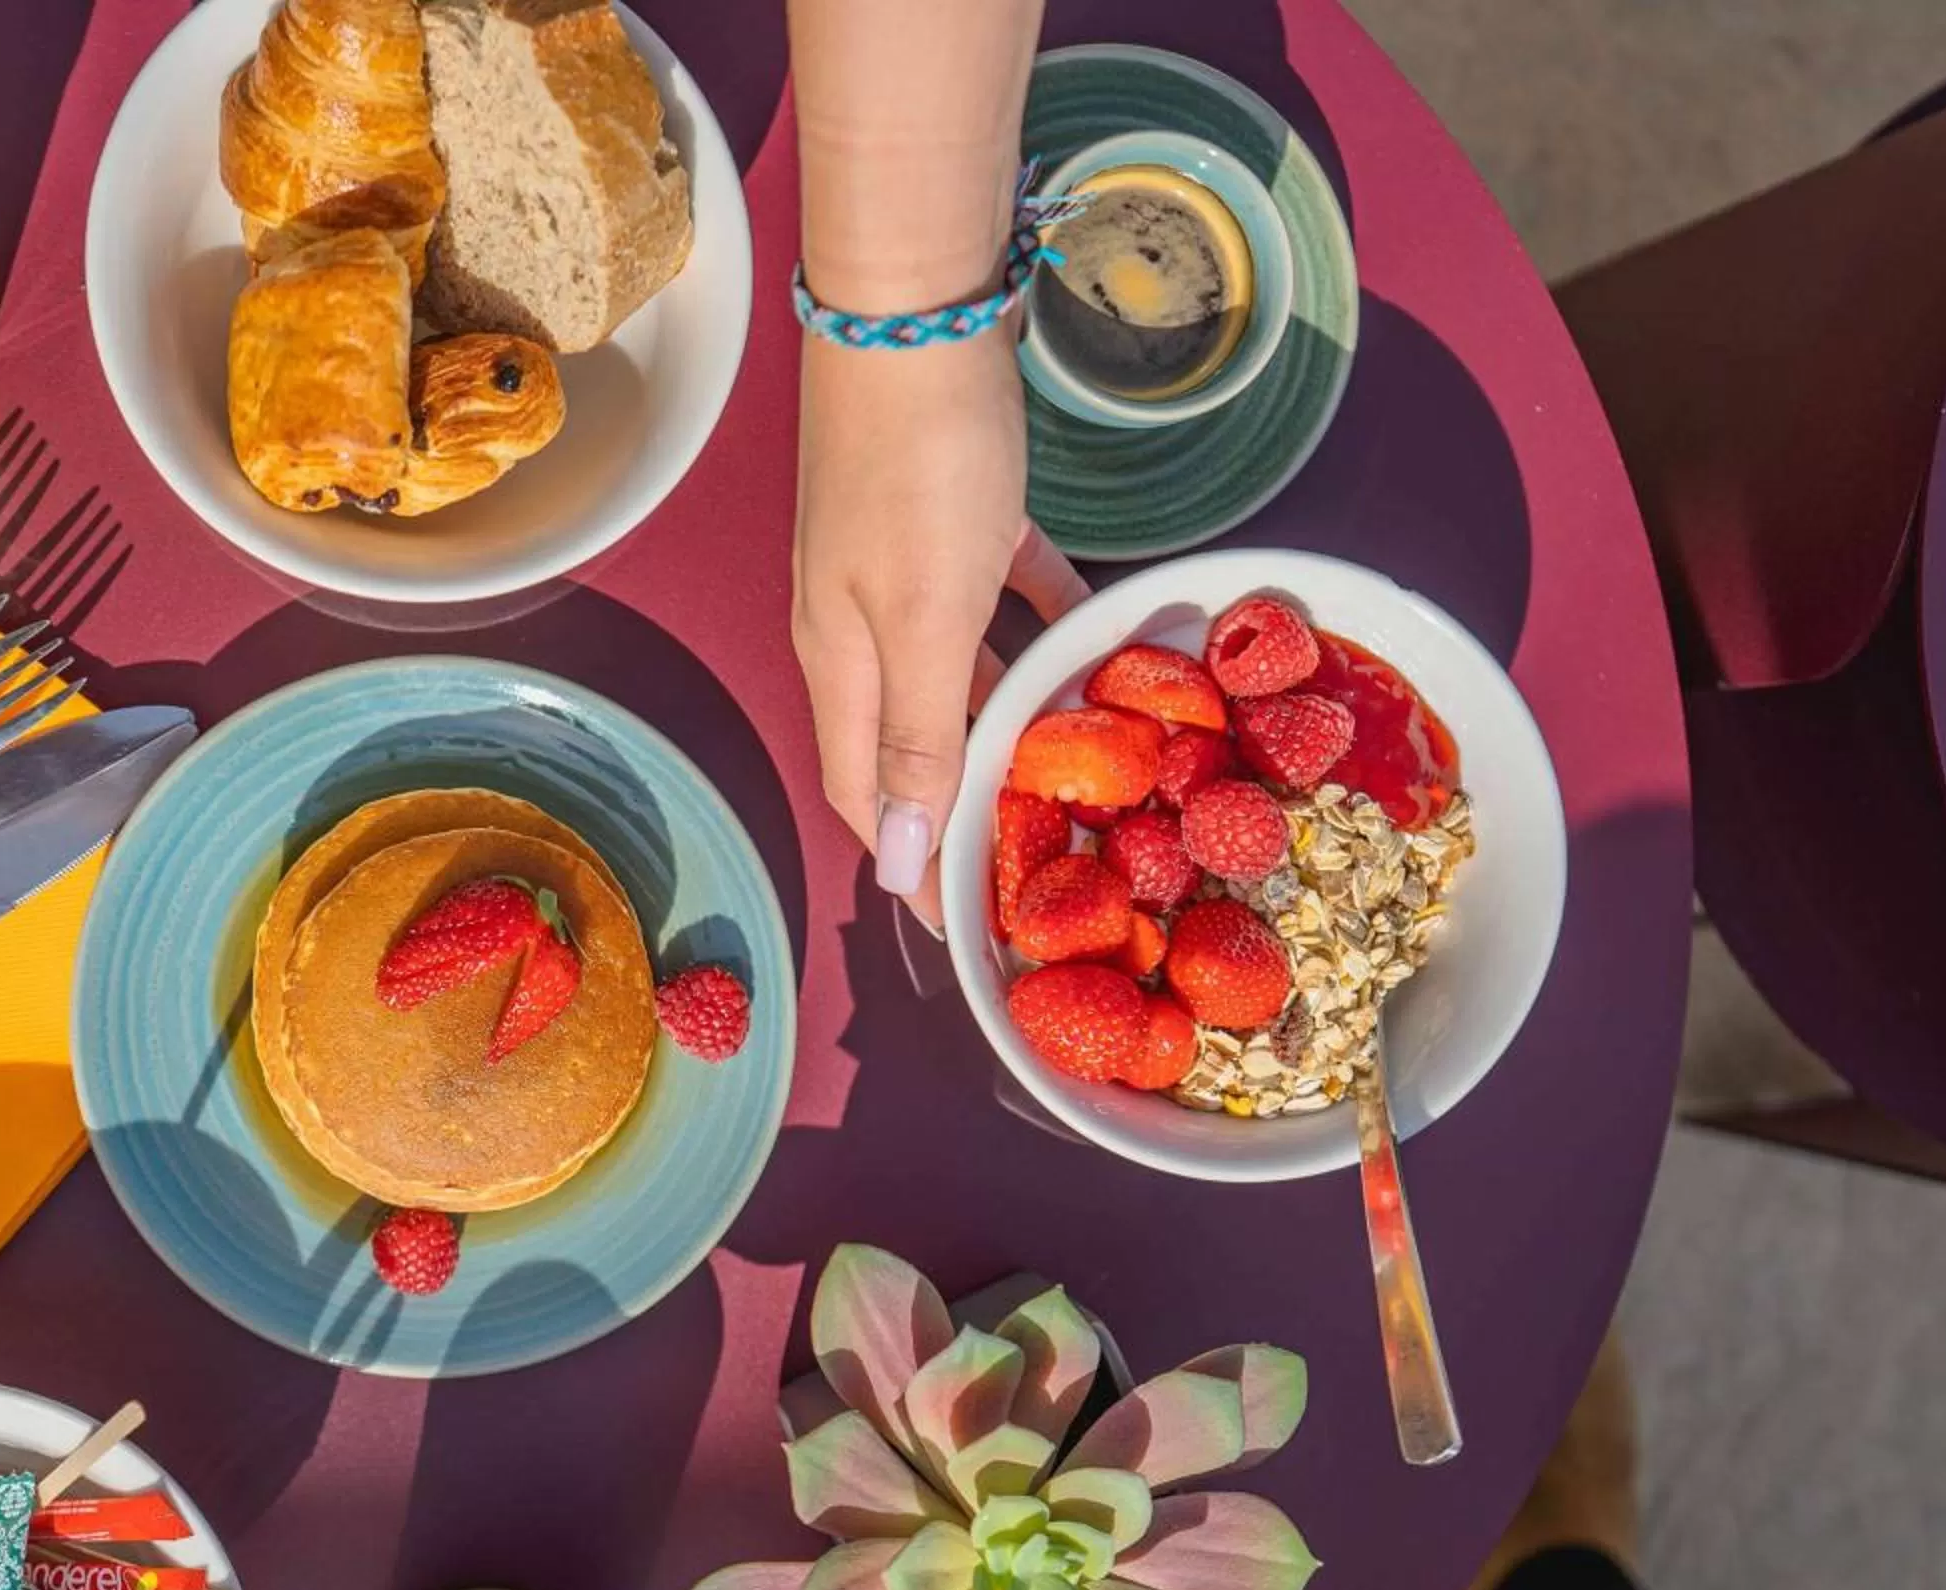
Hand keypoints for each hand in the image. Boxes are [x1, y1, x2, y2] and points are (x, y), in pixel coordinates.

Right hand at [793, 332, 1090, 922]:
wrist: (912, 306)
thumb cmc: (919, 466)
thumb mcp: (924, 618)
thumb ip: (918, 737)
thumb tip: (899, 862)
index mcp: (845, 663)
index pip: (870, 800)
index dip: (913, 866)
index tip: (970, 929)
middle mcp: (863, 626)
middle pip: (918, 742)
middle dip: (975, 801)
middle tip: (1053, 855)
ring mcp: (905, 566)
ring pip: (965, 671)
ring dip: (1018, 715)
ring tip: (1093, 762)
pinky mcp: (952, 512)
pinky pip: (1004, 593)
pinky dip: (1046, 622)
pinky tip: (1100, 637)